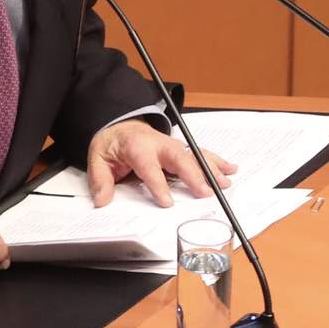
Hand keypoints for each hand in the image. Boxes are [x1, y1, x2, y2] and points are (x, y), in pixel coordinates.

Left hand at [86, 120, 237, 207]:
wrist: (120, 125)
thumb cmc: (113, 143)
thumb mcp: (98, 158)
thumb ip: (100, 180)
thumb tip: (103, 201)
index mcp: (137, 147)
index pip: (149, 166)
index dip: (158, 184)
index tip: (167, 202)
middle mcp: (158, 144)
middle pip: (179, 158)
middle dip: (194, 174)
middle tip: (205, 192)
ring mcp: (172, 145)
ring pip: (194, 155)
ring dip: (211, 168)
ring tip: (224, 181)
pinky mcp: (179, 148)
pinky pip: (200, 153)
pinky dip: (216, 161)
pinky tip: (230, 169)